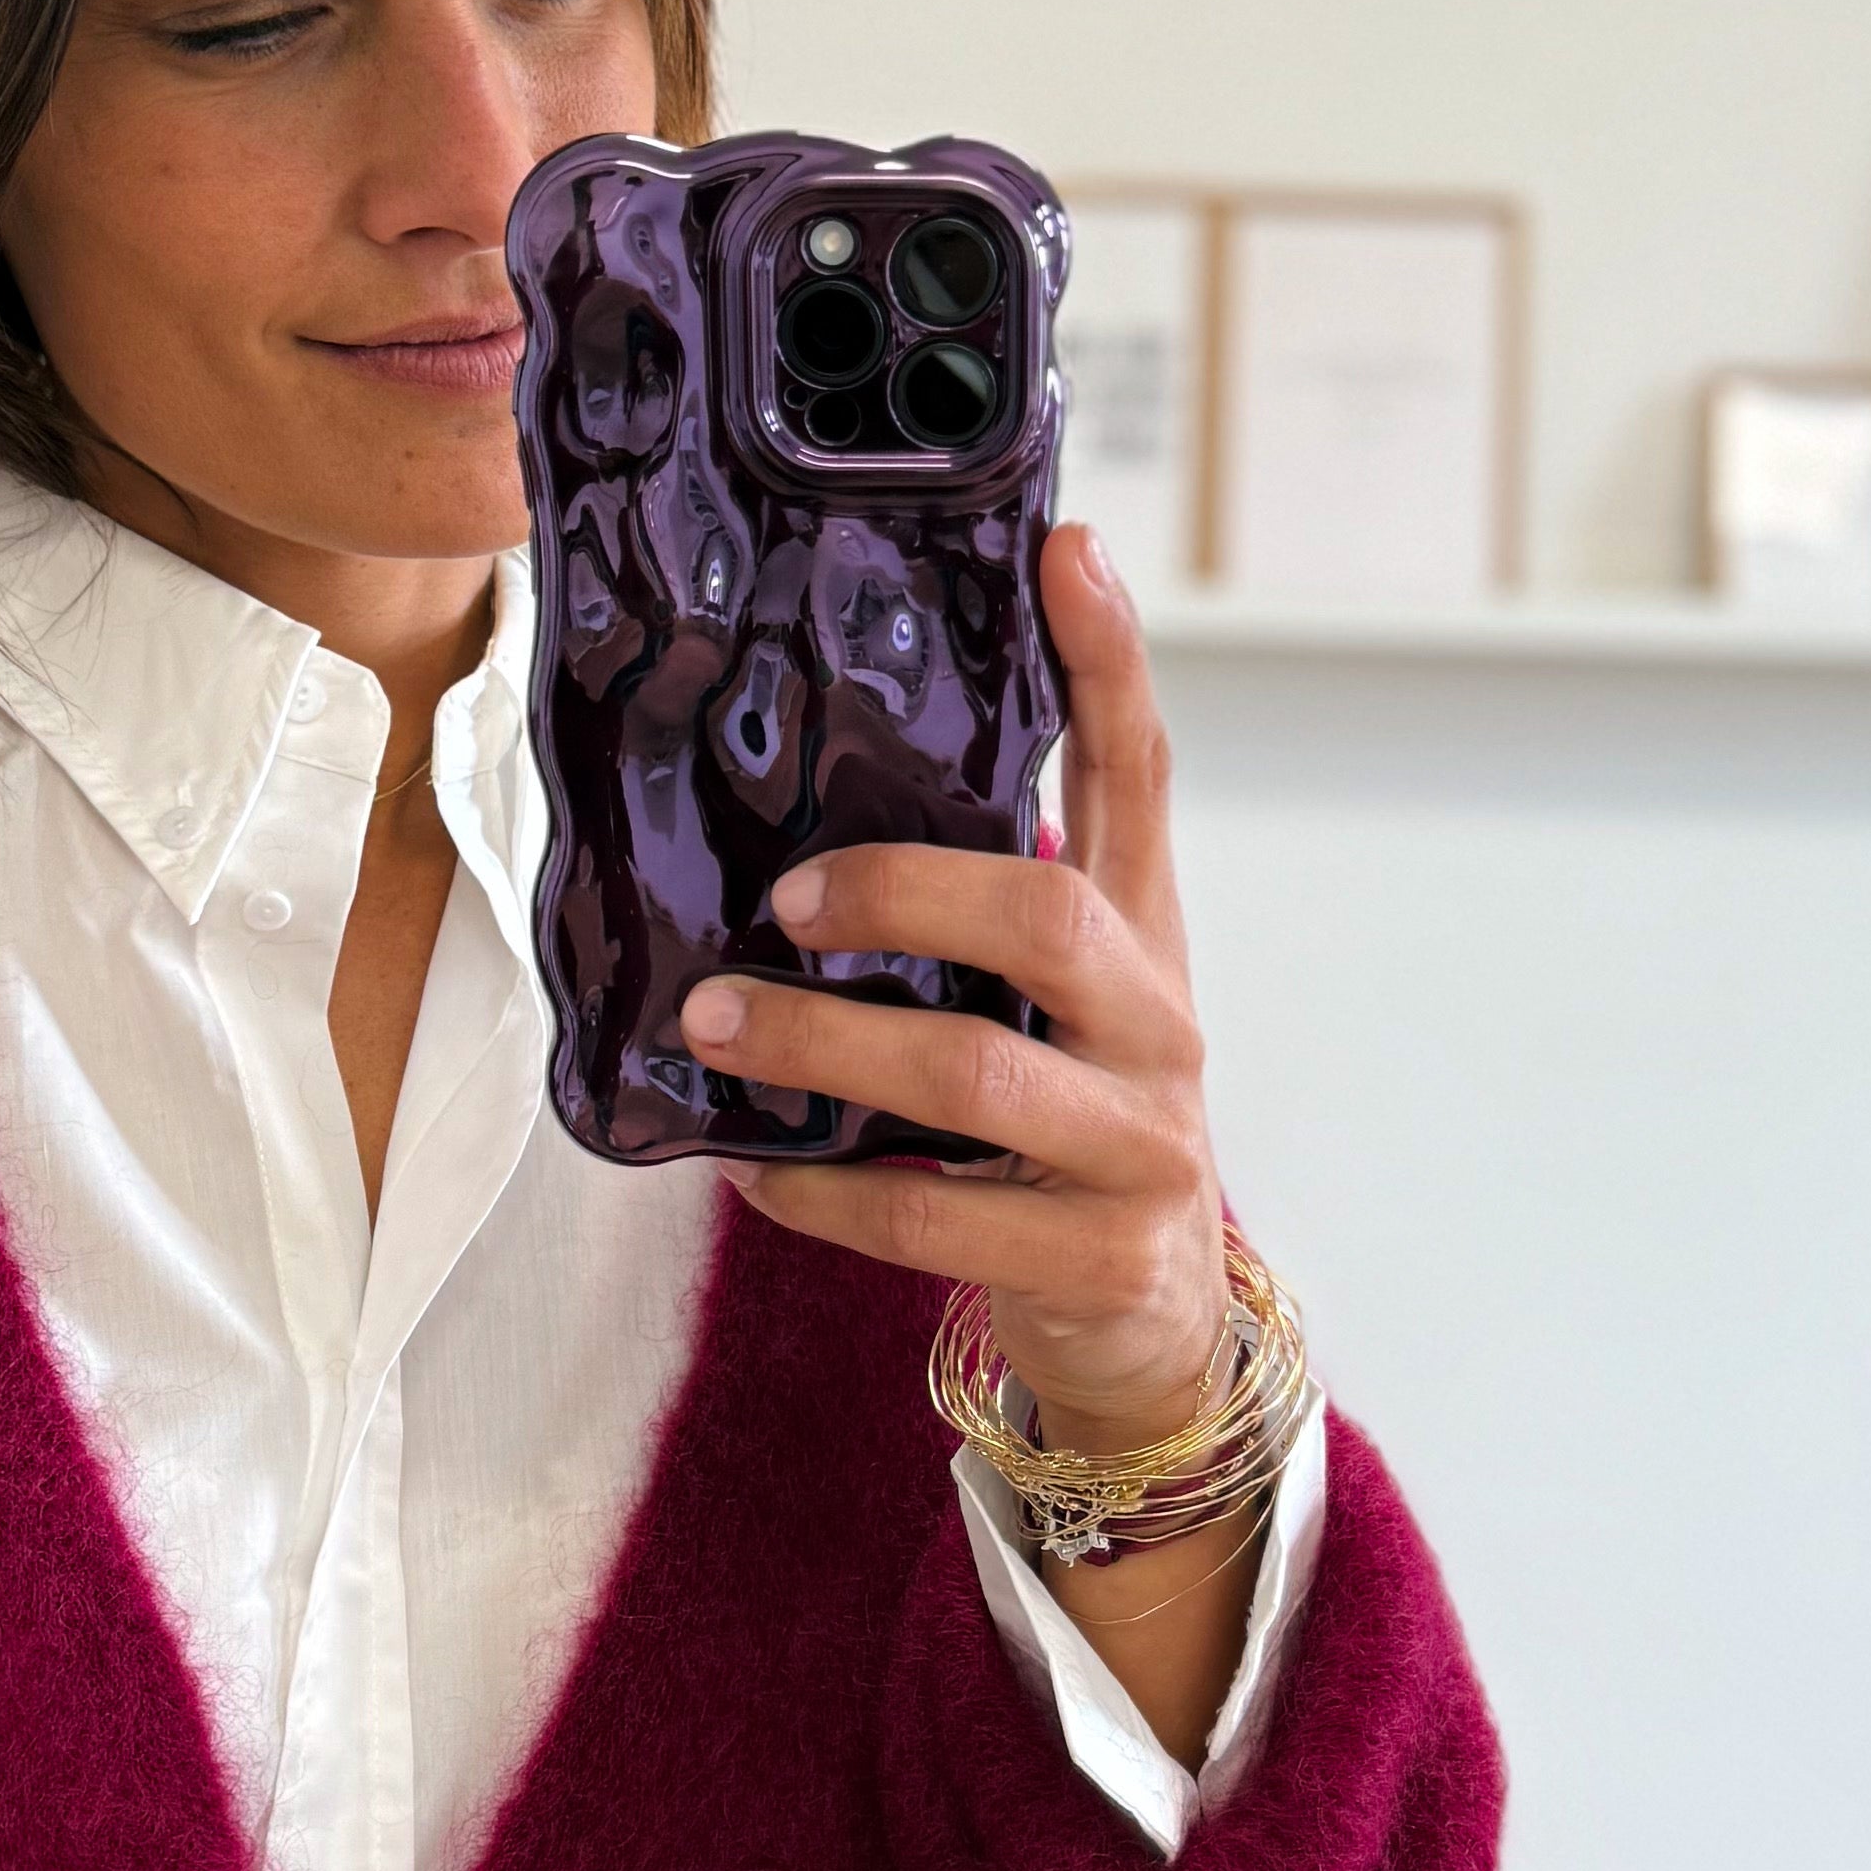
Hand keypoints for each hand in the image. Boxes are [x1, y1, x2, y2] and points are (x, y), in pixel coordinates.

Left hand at [681, 524, 1228, 1457]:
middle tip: (782, 899)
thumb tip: (794, 807)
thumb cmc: (1064, 1127)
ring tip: (713, 1024)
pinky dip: (822, 1193)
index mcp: (1138, 937)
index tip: (1067, 546)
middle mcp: (1157, 1025)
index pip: (1140, 773)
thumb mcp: (1050, 1005)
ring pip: (974, 1079)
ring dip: (822, 1047)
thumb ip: (969, 908)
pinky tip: (752, 1172)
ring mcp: (1140, 1146)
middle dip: (899, 895)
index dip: (1108, 660)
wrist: (1150, 1324)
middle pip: (1047, 921)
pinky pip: (933, 1221)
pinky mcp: (1099, 1258)